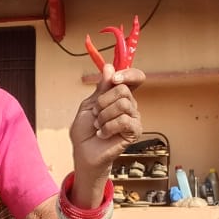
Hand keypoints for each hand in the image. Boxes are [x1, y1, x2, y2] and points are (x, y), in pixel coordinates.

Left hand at [70, 62, 144, 177]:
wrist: (84, 151)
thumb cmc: (85, 130)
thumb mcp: (89, 104)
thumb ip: (101, 88)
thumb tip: (110, 67)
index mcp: (119, 95)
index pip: (134, 78)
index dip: (128, 74)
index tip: (114, 78)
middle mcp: (129, 104)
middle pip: (123, 89)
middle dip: (103, 102)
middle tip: (96, 113)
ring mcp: (133, 117)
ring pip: (122, 104)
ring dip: (104, 116)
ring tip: (99, 125)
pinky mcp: (135, 131)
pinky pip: (124, 120)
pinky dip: (108, 127)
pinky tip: (103, 134)